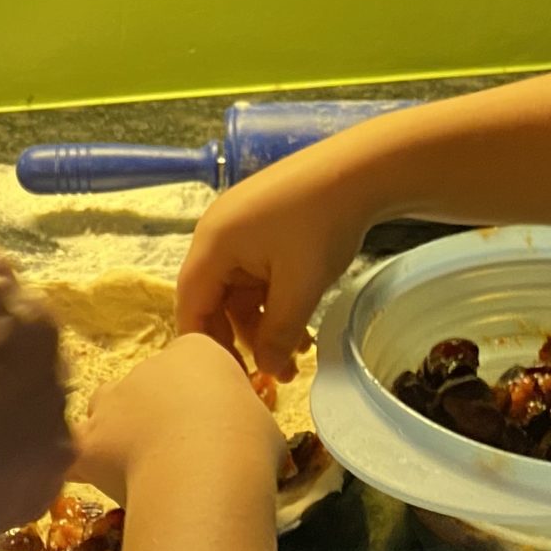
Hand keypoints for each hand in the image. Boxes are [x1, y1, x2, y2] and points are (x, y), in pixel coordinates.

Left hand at [73, 336, 284, 506]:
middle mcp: (147, 366)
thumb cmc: (247, 441)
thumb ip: (241, 421)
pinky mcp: (88, 440)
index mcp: (195, 352)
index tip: (212, 427)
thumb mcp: (263, 423)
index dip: (199, 395)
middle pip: (145, 385)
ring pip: (104, 409)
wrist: (206, 470)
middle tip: (178, 453)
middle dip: (156, 412)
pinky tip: (97, 485)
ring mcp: (112, 401)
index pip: (190, 363)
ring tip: (138, 467)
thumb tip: (240, 441)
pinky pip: (76, 450)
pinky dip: (84, 464)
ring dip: (116, 429)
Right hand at [174, 143, 375, 379]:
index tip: (232, 381)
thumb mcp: (301, 288)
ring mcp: (239, 228)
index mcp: (212, 245)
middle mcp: (216, 235)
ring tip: (298, 356)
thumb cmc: (322, 224)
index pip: (191, 308)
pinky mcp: (261, 226)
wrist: (360, 169)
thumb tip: (268, 372)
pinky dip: (273, 301)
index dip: (207, 349)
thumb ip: (279, 335)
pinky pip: (255, 274)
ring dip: (264, 324)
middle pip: (214, 301)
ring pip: (239, 291)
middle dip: (243, 340)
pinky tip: (301, 324)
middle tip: (273, 376)